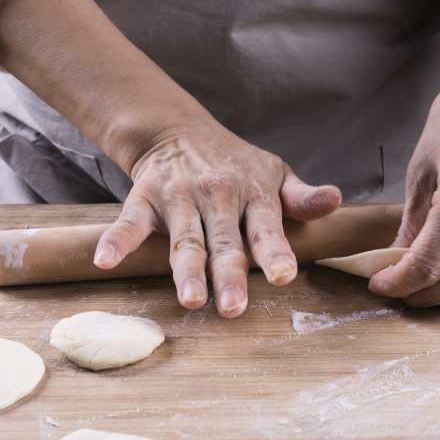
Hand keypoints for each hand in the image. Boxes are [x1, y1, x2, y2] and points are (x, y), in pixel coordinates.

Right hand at [0, 0, 339, 317]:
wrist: (179, 130)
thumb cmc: (237, 165)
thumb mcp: (275, 174)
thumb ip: (302, 197)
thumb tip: (335, 200)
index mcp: (254, 195)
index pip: (267, 228)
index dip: (275, 252)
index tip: (283, 276)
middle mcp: (217, 197)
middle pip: (225, 242)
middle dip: (229, 275)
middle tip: (234, 309)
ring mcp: (179, 199)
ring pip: (184, 240)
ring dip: (185, 270)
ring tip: (191, 300)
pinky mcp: (144, 200)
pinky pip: (128, 223)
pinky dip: (116, 241)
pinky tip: (104, 261)